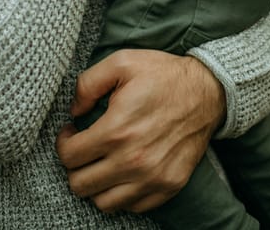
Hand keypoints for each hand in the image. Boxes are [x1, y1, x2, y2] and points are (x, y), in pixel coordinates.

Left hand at [56, 49, 224, 213]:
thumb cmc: (162, 75)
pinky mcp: (168, 187)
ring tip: (101, 163)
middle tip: (83, 149)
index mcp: (116, 130)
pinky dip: (121, 194)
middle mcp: (132, 161)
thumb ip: (88, 83)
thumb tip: (73, 111)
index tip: (70, 133)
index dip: (63, 143)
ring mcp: (151, 178)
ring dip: (96, 184)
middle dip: (74, 166)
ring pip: (103, 203)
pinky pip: (131, 207)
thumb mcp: (122, 62)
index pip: (69, 156)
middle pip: (80, 185)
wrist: (206, 91)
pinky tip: (123, 171)